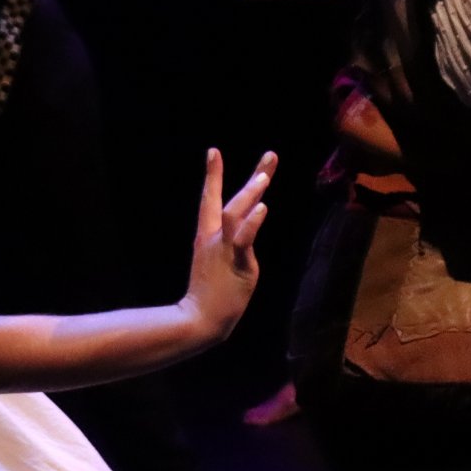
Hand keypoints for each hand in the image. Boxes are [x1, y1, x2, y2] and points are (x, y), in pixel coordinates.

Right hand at [182, 148, 273, 340]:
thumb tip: (242, 233)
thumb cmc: (209, 293)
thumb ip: (229, 245)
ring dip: (250, 193)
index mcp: (207, 236)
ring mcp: (224, 249)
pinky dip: (252, 223)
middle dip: (252, 177)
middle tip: (271, 155)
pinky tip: (263, 208)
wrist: (199, 319)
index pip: (209, 199)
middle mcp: (214, 237)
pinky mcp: (237, 263)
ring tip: (264, 177)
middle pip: (230, 199)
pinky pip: (244, 240)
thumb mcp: (217, 262)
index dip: (213, 175)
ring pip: (235, 214)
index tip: (214, 150)